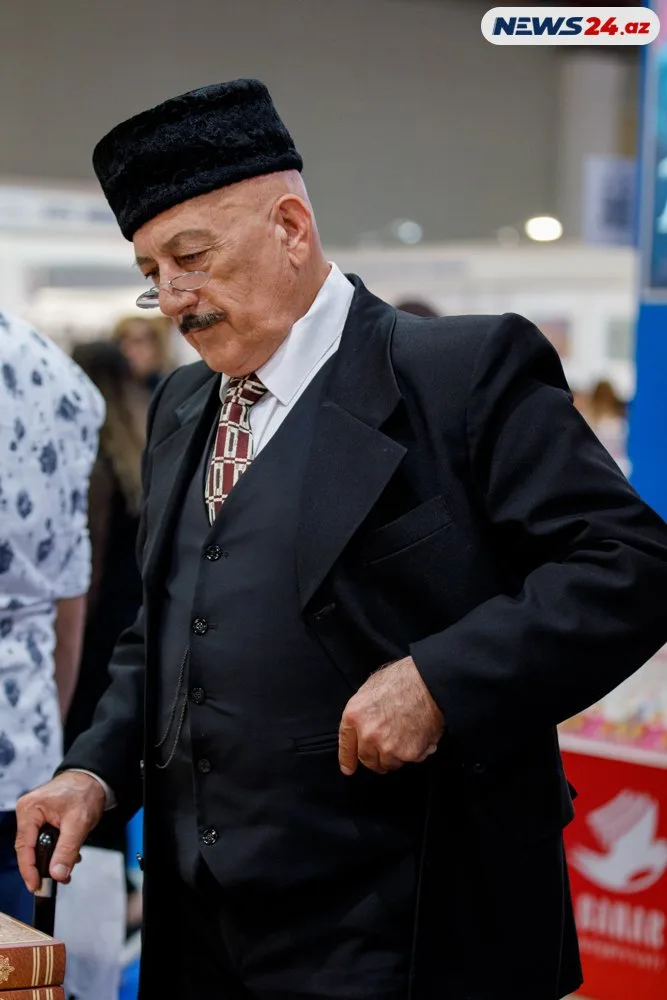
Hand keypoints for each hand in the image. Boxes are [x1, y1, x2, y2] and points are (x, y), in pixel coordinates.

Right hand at [15, 772, 105, 890]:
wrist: (94, 778)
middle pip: (30, 848)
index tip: (35, 886)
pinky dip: (56, 849)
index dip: (29, 870)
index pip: (24, 847)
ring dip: (53, 858)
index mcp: (30, 809)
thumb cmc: (85, 791)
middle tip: (58, 879)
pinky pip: (44, 839)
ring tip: (68, 868)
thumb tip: (57, 874)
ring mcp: (34, 815)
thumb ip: (67, 850)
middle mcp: (27, 812)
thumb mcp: (78, 823)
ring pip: (38, 846)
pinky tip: (70, 855)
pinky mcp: (42, 818)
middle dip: (44, 866)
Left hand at [338, 656, 444, 774]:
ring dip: (395, 756)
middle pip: (367, 759)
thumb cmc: (403, 679)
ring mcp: (387, 746)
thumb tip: (362, 724)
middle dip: (375, 757)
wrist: (429, 683)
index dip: (347, 759)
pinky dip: (414, 752)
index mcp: (354, 716)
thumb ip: (363, 711)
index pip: (346, 745)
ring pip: (388, 763)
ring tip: (406, 735)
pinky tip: (419, 735)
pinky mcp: (408, 753)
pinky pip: (409, 761)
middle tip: (386, 747)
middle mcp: (367, 734)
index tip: (348, 768)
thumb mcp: (371, 688)